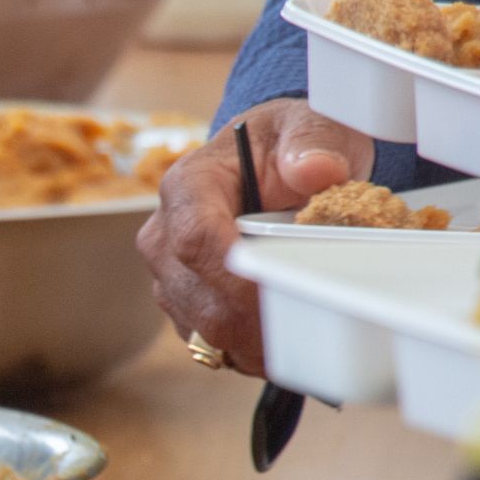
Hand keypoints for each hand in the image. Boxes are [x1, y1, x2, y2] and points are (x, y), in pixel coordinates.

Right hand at [137, 98, 372, 376]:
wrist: (266, 165)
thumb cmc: (285, 147)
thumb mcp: (309, 127)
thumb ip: (314, 143)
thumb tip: (317, 171)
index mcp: (187, 185)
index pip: (195, 239)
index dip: (236, 275)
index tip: (285, 289)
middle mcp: (163, 236)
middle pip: (198, 298)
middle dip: (256, 322)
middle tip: (317, 329)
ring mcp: (167, 277)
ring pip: (205, 329)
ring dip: (257, 344)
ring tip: (310, 338)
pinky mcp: (182, 308)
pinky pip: (212, 345)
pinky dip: (252, 352)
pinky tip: (288, 342)